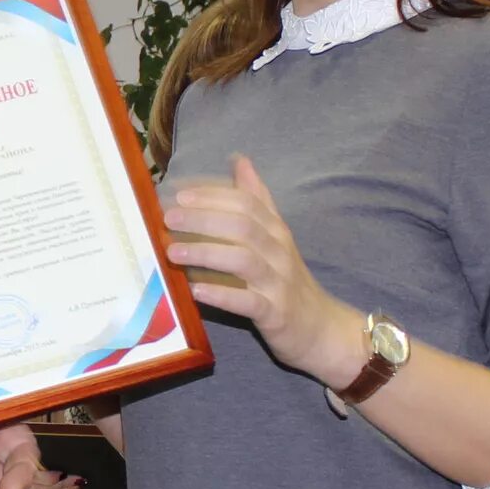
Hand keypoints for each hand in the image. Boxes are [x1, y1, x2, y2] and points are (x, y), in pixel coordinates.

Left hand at [165, 154, 353, 380]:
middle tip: (168, 217)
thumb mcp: (275, 236)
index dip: (213, 195)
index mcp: (276, 231)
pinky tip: (196, 290)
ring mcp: (278, 283)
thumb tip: (240, 159)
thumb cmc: (287, 280)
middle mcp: (279, 252)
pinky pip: (248, 302)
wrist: (320, 328)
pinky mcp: (275, 314)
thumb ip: (258, 200)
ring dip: (207, 253)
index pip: (246, 203)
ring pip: (244, 261)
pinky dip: (222, 294)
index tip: (180, 193)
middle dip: (204, 218)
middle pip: (243, 226)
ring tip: (174, 250)